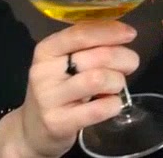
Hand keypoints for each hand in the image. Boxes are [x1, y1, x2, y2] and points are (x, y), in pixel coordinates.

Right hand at [0, 20, 138, 157]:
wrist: (32, 130)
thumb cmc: (57, 90)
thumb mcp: (63, 63)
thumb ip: (88, 47)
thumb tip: (123, 33)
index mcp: (46, 50)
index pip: (81, 33)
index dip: (110, 31)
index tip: (131, 33)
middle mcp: (44, 71)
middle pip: (97, 56)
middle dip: (124, 58)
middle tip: (130, 65)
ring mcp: (49, 98)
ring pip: (99, 79)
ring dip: (118, 81)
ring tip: (116, 86)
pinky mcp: (58, 123)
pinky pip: (98, 109)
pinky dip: (114, 105)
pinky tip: (112, 104)